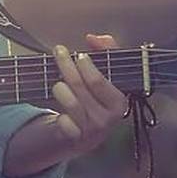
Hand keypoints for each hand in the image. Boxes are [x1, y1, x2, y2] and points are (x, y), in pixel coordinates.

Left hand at [50, 33, 126, 156]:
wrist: (88, 133)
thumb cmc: (97, 96)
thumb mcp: (107, 73)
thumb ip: (106, 50)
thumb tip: (93, 38)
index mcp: (119, 102)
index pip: (99, 81)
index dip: (86, 65)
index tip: (79, 54)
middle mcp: (107, 118)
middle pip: (79, 86)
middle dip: (66, 65)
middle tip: (59, 51)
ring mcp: (91, 130)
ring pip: (69, 101)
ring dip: (59, 87)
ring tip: (58, 81)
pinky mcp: (76, 139)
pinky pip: (62, 122)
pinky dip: (57, 113)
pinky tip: (59, 109)